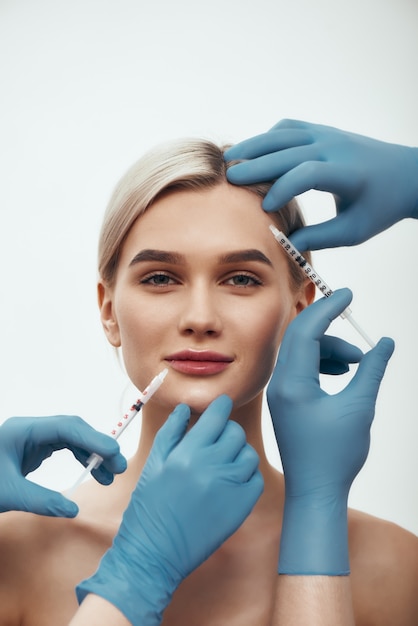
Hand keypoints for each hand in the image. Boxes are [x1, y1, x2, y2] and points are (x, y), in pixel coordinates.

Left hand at [0, 415, 126, 516]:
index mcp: (23, 430)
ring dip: (92, 454)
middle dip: (97, 446)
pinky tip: (91, 471)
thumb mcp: (9, 495)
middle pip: (73, 430)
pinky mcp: (33, 449)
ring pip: (71, 438)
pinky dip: (80, 458)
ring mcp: (33, 438)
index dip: (93, 439)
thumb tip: (73, 511)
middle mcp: (31, 429)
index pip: (66, 428)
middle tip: (118, 467)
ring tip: (108, 475)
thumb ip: (41, 501)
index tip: (114, 454)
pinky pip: (64, 447)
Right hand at [76, 395, 262, 625]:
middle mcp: (211, 467)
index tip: (222, 403)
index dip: (221, 405)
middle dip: (227, 430)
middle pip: (235, 433)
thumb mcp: (153, 465)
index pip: (216, 417)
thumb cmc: (148, 508)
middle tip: (216, 438)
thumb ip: (171, 433)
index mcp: (187, 454)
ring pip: (249, 454)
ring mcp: (229, 488)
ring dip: (238, 452)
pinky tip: (230, 480)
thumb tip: (185, 408)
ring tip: (222, 461)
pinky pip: (255, 479)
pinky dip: (247, 475)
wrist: (154, 553)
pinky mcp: (241, 508)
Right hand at [225, 119, 417, 249]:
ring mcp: (326, 134)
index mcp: (346, 172)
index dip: (282, 188)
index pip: (306, 173)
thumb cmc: (380, 206)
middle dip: (256, 165)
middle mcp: (333, 147)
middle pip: (286, 151)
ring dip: (254, 146)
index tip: (265, 208)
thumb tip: (286, 245)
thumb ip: (320, 238)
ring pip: (282, 134)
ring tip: (228, 159)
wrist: (405, 174)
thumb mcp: (354, 231)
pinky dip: (268, 139)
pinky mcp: (322, 131)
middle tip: (228, 178)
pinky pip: (288, 128)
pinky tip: (253, 154)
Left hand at [267, 288, 393, 573]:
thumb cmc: (335, 455)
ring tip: (358, 360)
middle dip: (328, 323)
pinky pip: (303, 367)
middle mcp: (280, 384)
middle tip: (351, 310)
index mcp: (292, 384)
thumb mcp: (360, 408)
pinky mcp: (287, 399)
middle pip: (300, 337)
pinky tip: (344, 370)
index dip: (327, 308)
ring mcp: (281, 392)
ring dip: (331, 348)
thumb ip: (372, 370)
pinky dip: (324, 362)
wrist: (315, 490)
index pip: (305, 331)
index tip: (348, 294)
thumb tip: (385, 342)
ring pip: (304, 352)